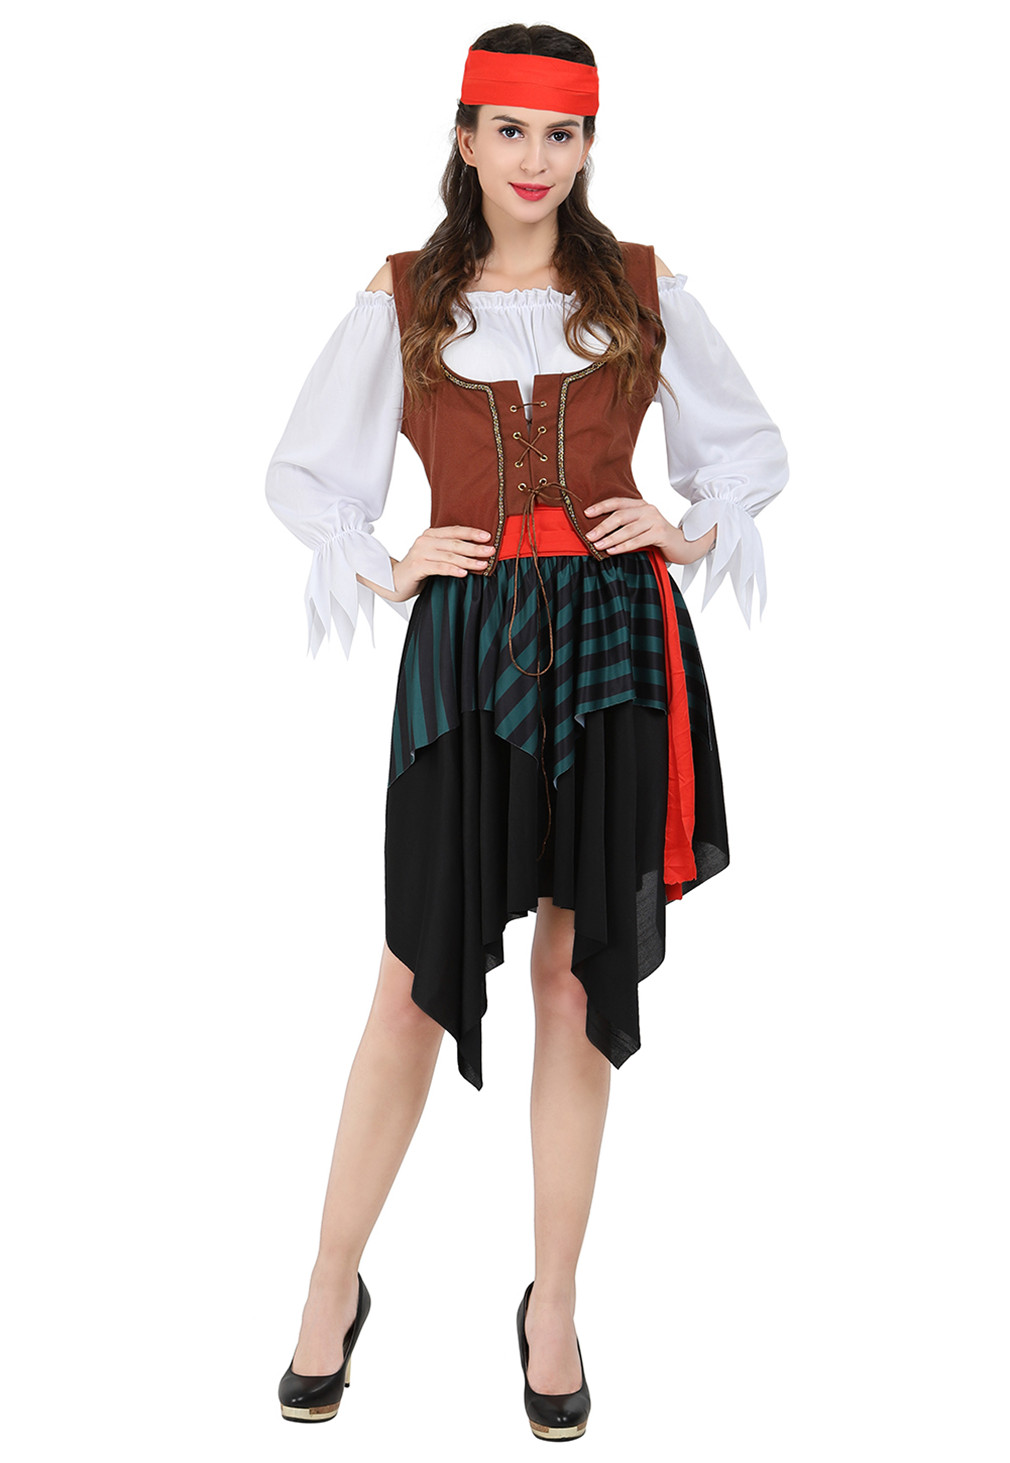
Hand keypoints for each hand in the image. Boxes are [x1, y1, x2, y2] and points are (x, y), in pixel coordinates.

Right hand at [386, 525, 496, 600]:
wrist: (395, 581)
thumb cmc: (419, 569)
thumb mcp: (435, 556)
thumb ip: (450, 551)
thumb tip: (478, 551)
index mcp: (431, 534)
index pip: (455, 531)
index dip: (472, 533)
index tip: (488, 536)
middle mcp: (425, 541)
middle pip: (455, 543)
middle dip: (475, 547)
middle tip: (491, 551)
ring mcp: (420, 553)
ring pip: (449, 556)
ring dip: (468, 560)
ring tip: (482, 565)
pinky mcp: (417, 566)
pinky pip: (439, 567)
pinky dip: (452, 570)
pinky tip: (464, 573)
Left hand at [584, 498, 716, 564]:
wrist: (682, 544)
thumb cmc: (656, 537)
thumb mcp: (640, 527)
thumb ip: (625, 525)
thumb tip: (597, 531)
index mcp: (640, 505)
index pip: (617, 502)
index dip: (601, 507)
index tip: (586, 514)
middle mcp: (647, 509)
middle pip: (620, 516)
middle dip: (602, 526)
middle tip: (589, 536)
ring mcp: (655, 520)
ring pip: (627, 529)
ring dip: (610, 538)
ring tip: (597, 546)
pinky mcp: (660, 533)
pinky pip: (637, 540)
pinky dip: (623, 546)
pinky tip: (612, 551)